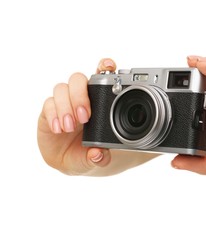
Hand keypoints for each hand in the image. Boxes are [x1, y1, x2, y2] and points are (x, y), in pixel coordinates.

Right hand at [37, 58, 115, 174]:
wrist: (69, 160)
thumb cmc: (87, 152)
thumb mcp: (96, 158)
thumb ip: (101, 157)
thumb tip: (99, 154)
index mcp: (99, 102)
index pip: (101, 77)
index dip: (104, 67)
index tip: (108, 66)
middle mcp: (80, 98)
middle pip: (77, 79)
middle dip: (80, 95)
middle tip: (85, 117)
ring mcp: (64, 103)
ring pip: (61, 89)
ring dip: (66, 107)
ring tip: (69, 127)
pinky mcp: (49, 111)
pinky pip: (48, 104)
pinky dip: (53, 115)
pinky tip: (58, 129)